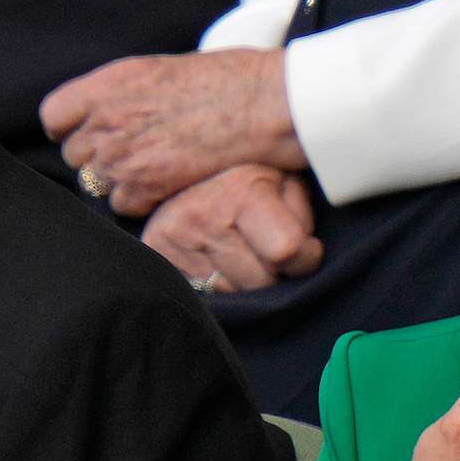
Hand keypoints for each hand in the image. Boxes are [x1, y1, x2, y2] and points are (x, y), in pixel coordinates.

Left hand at [40, 48, 307, 216]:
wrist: (266, 104)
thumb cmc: (233, 82)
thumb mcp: (166, 69)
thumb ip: (131, 92)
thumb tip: (124, 110)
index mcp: (109, 84)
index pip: (55, 116)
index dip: (71, 129)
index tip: (93, 136)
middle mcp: (106, 118)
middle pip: (76, 155)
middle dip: (101, 160)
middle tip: (139, 160)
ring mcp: (122, 154)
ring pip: (97, 183)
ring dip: (122, 185)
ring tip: (158, 177)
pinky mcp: (145, 185)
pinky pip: (123, 205)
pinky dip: (143, 203)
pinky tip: (170, 191)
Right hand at [142, 164, 322, 293]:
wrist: (181, 165)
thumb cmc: (251, 179)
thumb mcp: (286, 181)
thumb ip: (300, 213)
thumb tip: (305, 249)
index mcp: (240, 188)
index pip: (287, 251)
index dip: (304, 257)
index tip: (302, 248)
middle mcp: (200, 213)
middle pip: (261, 281)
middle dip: (272, 273)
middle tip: (263, 248)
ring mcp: (171, 235)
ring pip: (232, 293)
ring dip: (243, 282)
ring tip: (238, 251)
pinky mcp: (154, 253)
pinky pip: (204, 294)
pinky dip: (217, 284)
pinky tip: (216, 260)